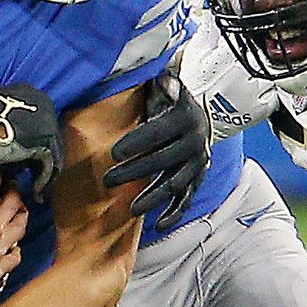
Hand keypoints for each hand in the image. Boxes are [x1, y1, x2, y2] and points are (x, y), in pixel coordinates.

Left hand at [104, 62, 208, 226]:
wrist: (198, 116)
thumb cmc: (168, 102)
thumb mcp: (164, 88)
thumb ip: (161, 85)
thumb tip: (161, 80)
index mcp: (184, 118)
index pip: (158, 133)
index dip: (136, 143)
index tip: (113, 153)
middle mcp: (195, 141)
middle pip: (164, 161)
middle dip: (135, 172)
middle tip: (107, 180)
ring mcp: (198, 163)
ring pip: (176, 184)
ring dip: (154, 197)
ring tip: (131, 209)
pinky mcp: (197, 178)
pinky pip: (187, 199)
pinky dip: (175, 213)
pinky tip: (158, 225)